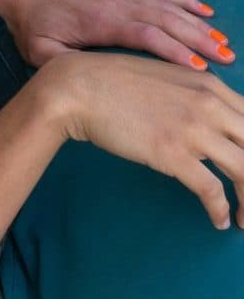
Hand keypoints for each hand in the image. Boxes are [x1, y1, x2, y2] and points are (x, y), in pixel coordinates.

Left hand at [5, 0, 233, 69]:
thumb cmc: (33, 26)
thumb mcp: (38, 52)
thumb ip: (63, 65)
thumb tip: (89, 80)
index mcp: (100, 20)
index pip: (145, 36)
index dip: (172, 51)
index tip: (198, 68)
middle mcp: (118, 2)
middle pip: (167, 20)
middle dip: (198, 40)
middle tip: (226, 59)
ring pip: (169, 6)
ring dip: (198, 24)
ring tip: (224, 43)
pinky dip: (186, 2)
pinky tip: (205, 12)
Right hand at [41, 52, 243, 228]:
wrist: (78, 88)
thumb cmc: (112, 82)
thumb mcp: (166, 78)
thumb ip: (194, 96)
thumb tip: (208, 122)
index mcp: (211, 86)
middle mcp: (211, 106)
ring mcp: (194, 130)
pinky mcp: (172, 154)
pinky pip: (211, 189)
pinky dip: (220, 209)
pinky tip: (219, 220)